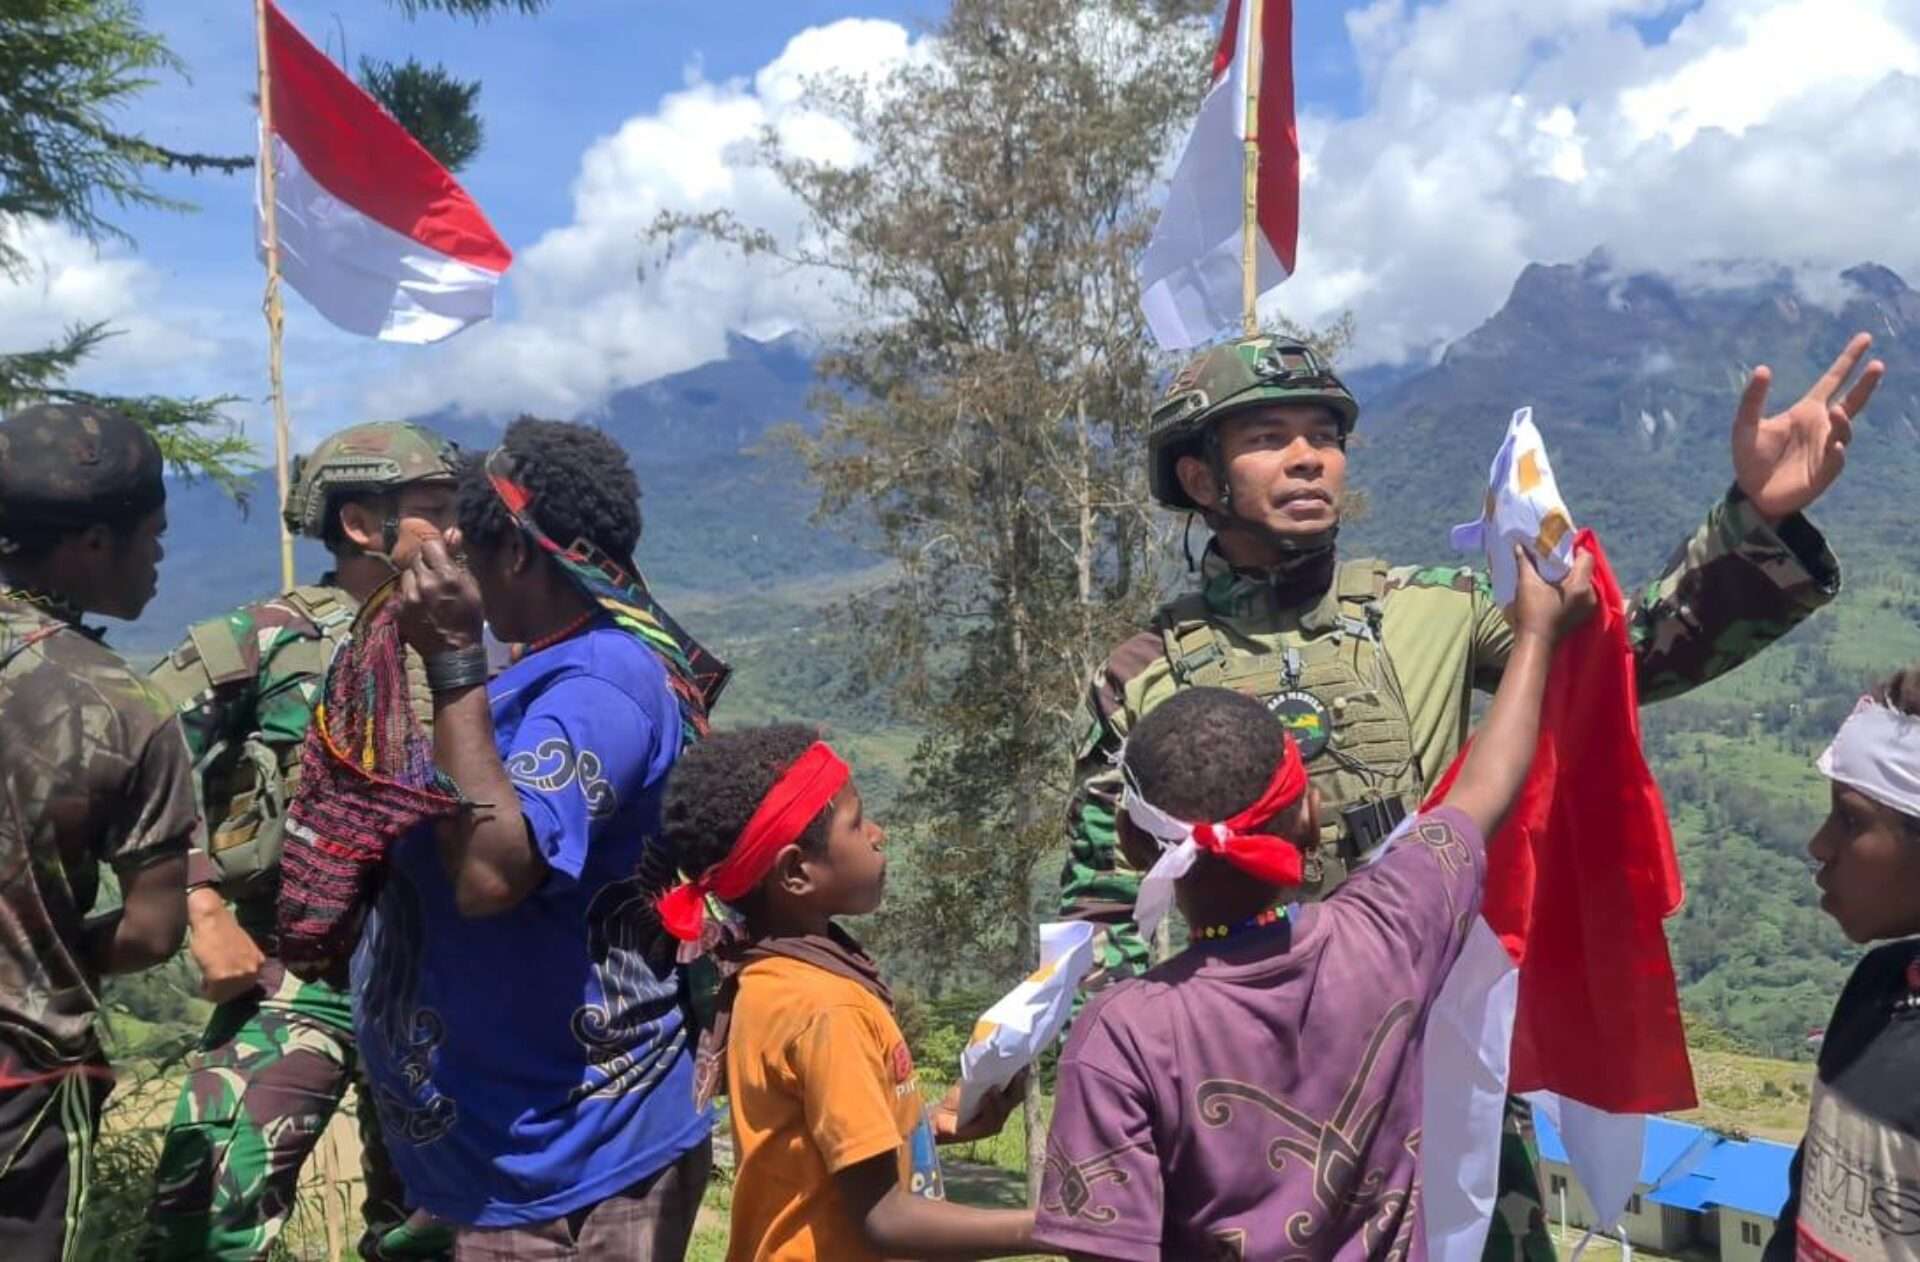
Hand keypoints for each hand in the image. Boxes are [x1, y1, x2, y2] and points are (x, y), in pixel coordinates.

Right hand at [187, 889, 264, 1002]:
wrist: (211, 919)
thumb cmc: (222, 930)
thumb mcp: (243, 948)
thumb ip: (244, 963)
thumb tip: (238, 977)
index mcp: (259, 963)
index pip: (246, 986)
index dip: (231, 984)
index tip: (221, 977)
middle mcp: (253, 971)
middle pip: (235, 994)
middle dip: (222, 989)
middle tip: (211, 978)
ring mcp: (238, 975)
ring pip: (223, 996)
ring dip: (213, 989)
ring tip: (207, 975)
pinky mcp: (222, 978)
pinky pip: (212, 995)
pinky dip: (205, 989)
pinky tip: (203, 975)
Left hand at [396, 536, 483, 655]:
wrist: (453, 652)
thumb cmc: (468, 618)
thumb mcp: (470, 586)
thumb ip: (458, 559)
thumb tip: (453, 532)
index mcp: (445, 575)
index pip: (429, 545)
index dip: (435, 548)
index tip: (439, 554)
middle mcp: (424, 583)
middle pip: (416, 559)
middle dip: (424, 562)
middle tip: (434, 573)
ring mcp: (408, 597)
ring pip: (406, 574)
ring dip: (415, 578)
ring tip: (426, 590)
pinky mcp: (399, 610)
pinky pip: (401, 592)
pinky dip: (409, 593)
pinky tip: (420, 603)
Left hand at [933, 1070, 1028, 1143]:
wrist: (939, 1117)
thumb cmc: (956, 1099)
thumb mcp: (972, 1081)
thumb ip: (984, 1071)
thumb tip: (993, 1050)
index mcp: (1003, 1099)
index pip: (1019, 1088)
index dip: (1024, 1075)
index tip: (1026, 1061)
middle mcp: (1003, 1112)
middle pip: (1017, 1098)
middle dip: (1019, 1084)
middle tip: (1018, 1071)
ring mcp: (995, 1123)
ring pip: (1005, 1109)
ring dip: (1001, 1097)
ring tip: (995, 1086)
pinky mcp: (984, 1132)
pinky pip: (991, 1120)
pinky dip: (989, 1106)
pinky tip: (986, 1097)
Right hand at [1508, 546, 1595, 643]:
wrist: (1536, 642)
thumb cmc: (1532, 612)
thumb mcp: (1527, 584)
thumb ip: (1525, 562)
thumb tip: (1520, 545)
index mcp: (1580, 586)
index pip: (1586, 557)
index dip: (1575, 549)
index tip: (1560, 548)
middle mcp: (1590, 595)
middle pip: (1586, 570)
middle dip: (1572, 563)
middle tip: (1554, 560)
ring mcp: (1588, 606)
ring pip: (1584, 582)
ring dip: (1572, 576)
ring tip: (1555, 574)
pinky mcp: (1583, 614)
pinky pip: (1582, 594)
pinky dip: (1573, 589)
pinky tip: (1557, 589)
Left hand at [1732, 332, 1883, 522]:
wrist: (1752, 494)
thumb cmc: (1750, 458)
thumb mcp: (1745, 425)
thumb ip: (1753, 399)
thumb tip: (1762, 368)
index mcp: (1806, 411)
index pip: (1832, 381)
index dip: (1848, 360)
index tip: (1865, 338)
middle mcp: (1822, 426)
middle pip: (1851, 401)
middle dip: (1865, 383)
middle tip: (1877, 364)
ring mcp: (1826, 448)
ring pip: (1844, 430)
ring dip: (1842, 421)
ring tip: (1834, 411)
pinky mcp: (1825, 472)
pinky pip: (1836, 460)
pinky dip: (1837, 452)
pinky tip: (1835, 446)